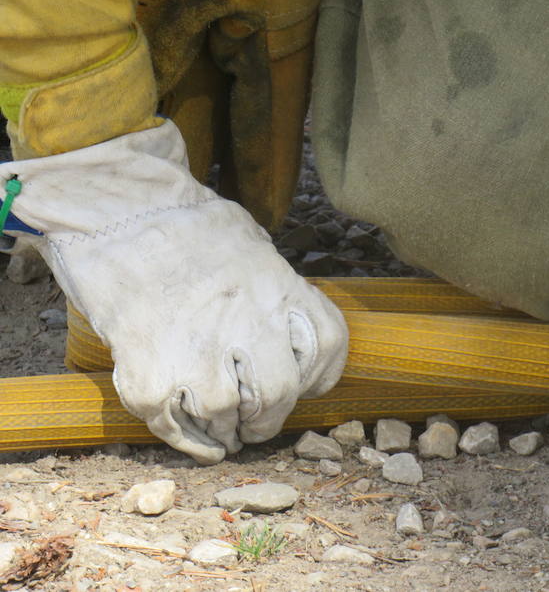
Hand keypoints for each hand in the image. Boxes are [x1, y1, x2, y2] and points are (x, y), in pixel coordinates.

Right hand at [1, 121, 347, 463]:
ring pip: (228, 417)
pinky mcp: (149, 377)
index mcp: (278, 288)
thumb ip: (278, 286)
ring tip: (226, 429)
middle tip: (260, 422)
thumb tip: (292, 327)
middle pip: (279, 394)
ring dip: (229, 430)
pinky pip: (176, 428)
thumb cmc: (185, 226)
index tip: (303, 384)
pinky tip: (203, 443)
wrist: (112, 215)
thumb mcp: (253, 244)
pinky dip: (192, 443)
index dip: (318, 375)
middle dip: (271, 416)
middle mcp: (246, 324)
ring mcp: (196, 354)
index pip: (326, 347)